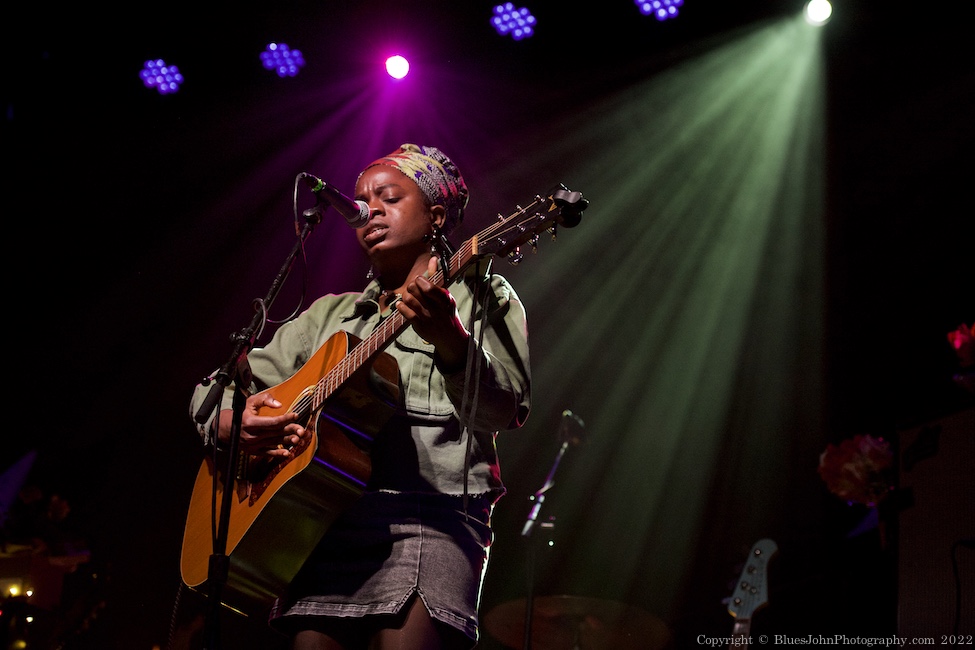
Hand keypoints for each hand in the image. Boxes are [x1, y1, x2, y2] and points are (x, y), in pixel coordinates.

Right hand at [217, 392, 307, 457]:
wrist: (226, 429)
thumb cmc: (241, 413)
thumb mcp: (250, 402)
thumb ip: (264, 399)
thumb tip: (279, 404)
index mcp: (251, 422)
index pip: (272, 422)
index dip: (285, 419)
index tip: (295, 415)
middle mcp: (252, 434)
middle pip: (275, 432)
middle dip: (290, 430)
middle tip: (301, 429)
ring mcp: (252, 444)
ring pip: (274, 442)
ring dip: (287, 441)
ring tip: (298, 439)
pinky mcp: (253, 451)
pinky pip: (267, 453)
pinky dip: (277, 453)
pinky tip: (287, 453)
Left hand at [396, 256, 470, 370]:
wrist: (450, 338)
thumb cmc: (447, 313)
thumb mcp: (446, 296)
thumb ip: (437, 278)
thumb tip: (432, 258)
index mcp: (445, 299)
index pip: (429, 287)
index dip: (419, 281)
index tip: (418, 281)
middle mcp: (437, 308)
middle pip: (415, 290)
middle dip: (411, 287)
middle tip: (413, 289)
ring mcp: (428, 318)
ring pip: (409, 300)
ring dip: (405, 296)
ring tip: (408, 296)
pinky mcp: (420, 326)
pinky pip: (407, 313)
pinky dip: (401, 306)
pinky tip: (401, 304)